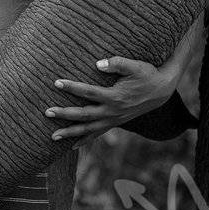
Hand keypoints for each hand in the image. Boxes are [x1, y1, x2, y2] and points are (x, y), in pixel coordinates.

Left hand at [44, 56, 178, 143]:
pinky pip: (98, 134)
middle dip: (65, 114)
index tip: (56, 83)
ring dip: (71, 133)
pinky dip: (85, 140)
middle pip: (85, 115)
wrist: (162, 90)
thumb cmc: (146, 74)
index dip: (72, 87)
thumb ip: (117, 63)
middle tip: (47, 112)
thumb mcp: (135, 65)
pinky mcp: (116, 122)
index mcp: (115, 96)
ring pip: (89, 129)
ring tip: (53, 136)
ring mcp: (114, 119)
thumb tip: (98, 63)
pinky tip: (72, 146)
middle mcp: (113, 111)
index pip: (89, 92)